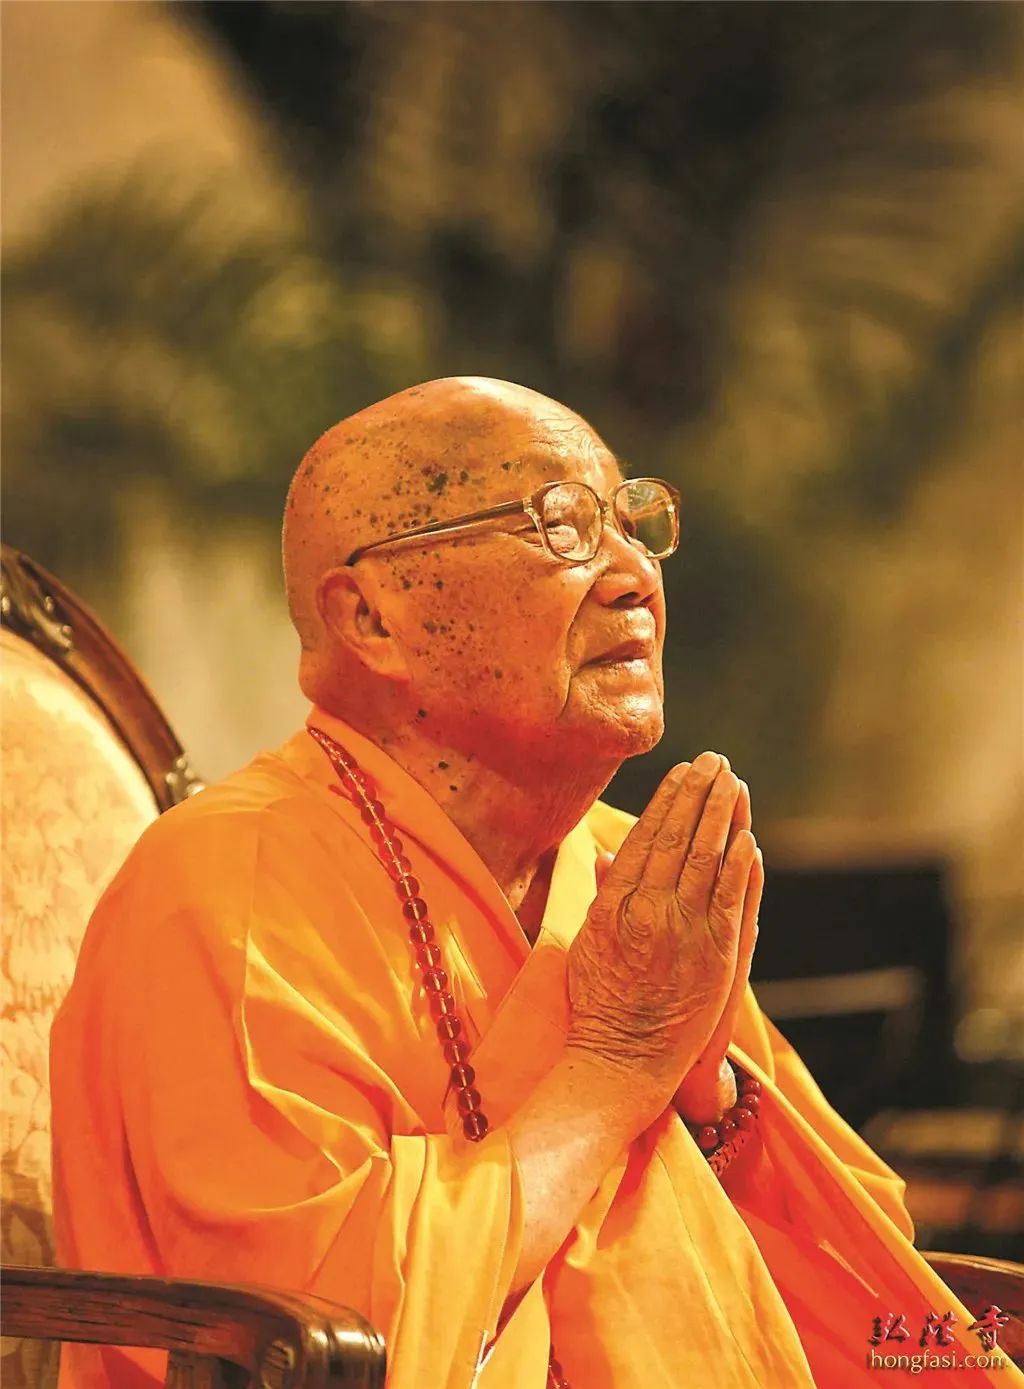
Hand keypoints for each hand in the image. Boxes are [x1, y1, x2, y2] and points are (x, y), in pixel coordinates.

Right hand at [566, 752, 758, 1115]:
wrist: (623, 1058)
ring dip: (720, 816)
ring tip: (732, 782)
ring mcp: (683, 930)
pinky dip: (739, 864)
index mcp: (613, 904)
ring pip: (705, 858)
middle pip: (676, 838)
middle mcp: (647, 910)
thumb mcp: (583, 942)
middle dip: (697, 794)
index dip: (664, 801)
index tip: (679, 772)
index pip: (643, 837)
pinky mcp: (715, 954)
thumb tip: (604, 853)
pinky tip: (747, 835)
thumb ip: (599, 894)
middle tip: (713, 761)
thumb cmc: (598, 1003)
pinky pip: (729, 897)